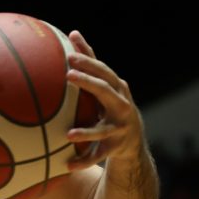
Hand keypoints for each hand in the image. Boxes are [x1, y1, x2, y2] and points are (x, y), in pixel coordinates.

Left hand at [64, 30, 146, 169]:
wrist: (131, 142)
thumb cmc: (111, 105)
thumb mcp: (103, 86)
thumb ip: (89, 62)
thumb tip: (72, 32)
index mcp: (117, 90)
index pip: (104, 72)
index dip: (89, 62)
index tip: (70, 55)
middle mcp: (122, 107)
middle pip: (106, 92)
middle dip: (89, 83)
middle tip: (68, 75)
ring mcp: (119, 129)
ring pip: (103, 131)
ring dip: (87, 133)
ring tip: (69, 135)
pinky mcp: (114, 149)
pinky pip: (97, 156)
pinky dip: (83, 161)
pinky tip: (67, 165)